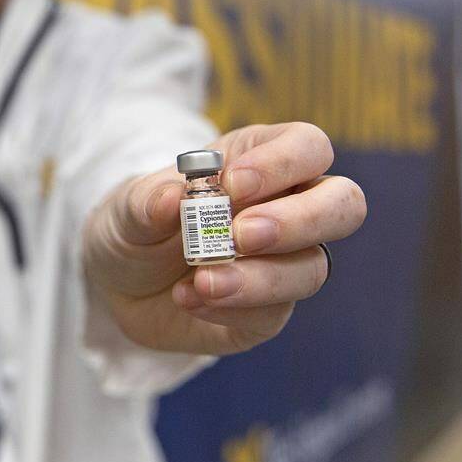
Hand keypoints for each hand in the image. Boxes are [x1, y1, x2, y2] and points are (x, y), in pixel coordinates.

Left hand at [82, 122, 365, 355]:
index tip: (234, 184)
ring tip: (201, 281)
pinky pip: (274, 313)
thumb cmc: (137, 224)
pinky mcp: (268, 311)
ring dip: (259, 278)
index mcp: (261, 161)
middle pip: (343, 205)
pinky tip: (189, 298)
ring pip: (312, 268)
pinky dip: (232, 308)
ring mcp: (284, 263)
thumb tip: (169, 198)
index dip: (283, 163)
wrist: (119, 281)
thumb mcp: (128, 206)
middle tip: (241, 235)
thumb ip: (146, 202)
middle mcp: (288, 208)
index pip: (308, 147)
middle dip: (298, 221)